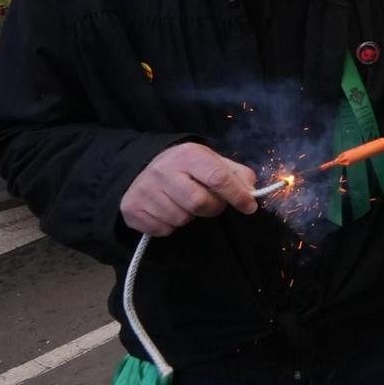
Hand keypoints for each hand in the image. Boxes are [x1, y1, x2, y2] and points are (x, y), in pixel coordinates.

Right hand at [118, 142, 255, 237]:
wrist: (140, 168)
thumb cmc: (184, 167)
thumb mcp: (210, 161)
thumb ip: (235, 174)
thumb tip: (251, 191)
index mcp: (188, 155)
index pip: (217, 177)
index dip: (237, 195)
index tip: (249, 206)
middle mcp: (164, 170)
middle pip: (199, 203)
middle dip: (211, 207)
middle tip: (210, 202)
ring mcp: (145, 190)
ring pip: (180, 219)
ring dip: (189, 216)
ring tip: (184, 202)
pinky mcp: (132, 208)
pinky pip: (163, 229)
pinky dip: (170, 225)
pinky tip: (167, 210)